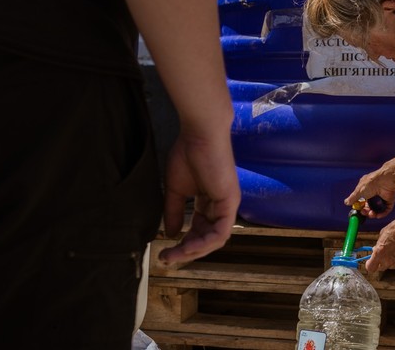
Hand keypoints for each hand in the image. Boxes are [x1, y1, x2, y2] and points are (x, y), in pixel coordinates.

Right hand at [158, 127, 239, 263]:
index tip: (164, 252)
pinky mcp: (230, 202)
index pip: (199, 230)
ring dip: (194, 251)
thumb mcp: (176, 189)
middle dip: (186, 251)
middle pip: (207, 238)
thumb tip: (170, 233)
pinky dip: (205, 243)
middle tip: (166, 258)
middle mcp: (221, 206)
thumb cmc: (188, 154)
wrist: (200, 135)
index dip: (183, 244)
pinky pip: (221, 232)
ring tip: (174, 255)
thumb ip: (174, 211)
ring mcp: (228, 205)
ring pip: (215, 239)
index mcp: (209, 202)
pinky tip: (187, 246)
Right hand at [345, 169, 394, 218]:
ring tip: (371, 214)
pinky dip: (382, 213)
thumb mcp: (359, 191)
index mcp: (366, 187)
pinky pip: (386, 209)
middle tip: (364, 213)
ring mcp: (382, 196)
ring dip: (373, 213)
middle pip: (369, 205)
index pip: (361, 199)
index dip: (359, 205)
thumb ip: (352, 198)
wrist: (385, 181)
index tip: (357, 210)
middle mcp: (374, 191)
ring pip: (377, 208)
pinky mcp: (389, 199)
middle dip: (366, 211)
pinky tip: (378, 215)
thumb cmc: (371, 183)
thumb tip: (346, 202)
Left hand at [365, 216, 394, 271]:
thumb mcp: (383, 233)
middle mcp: (387, 260)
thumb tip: (376, 248)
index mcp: (379, 253)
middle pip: (380, 268)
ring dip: (391, 261)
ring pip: (391, 267)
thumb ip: (378, 243)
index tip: (371, 262)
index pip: (370, 267)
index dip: (370, 265)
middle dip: (380, 262)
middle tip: (384, 253)